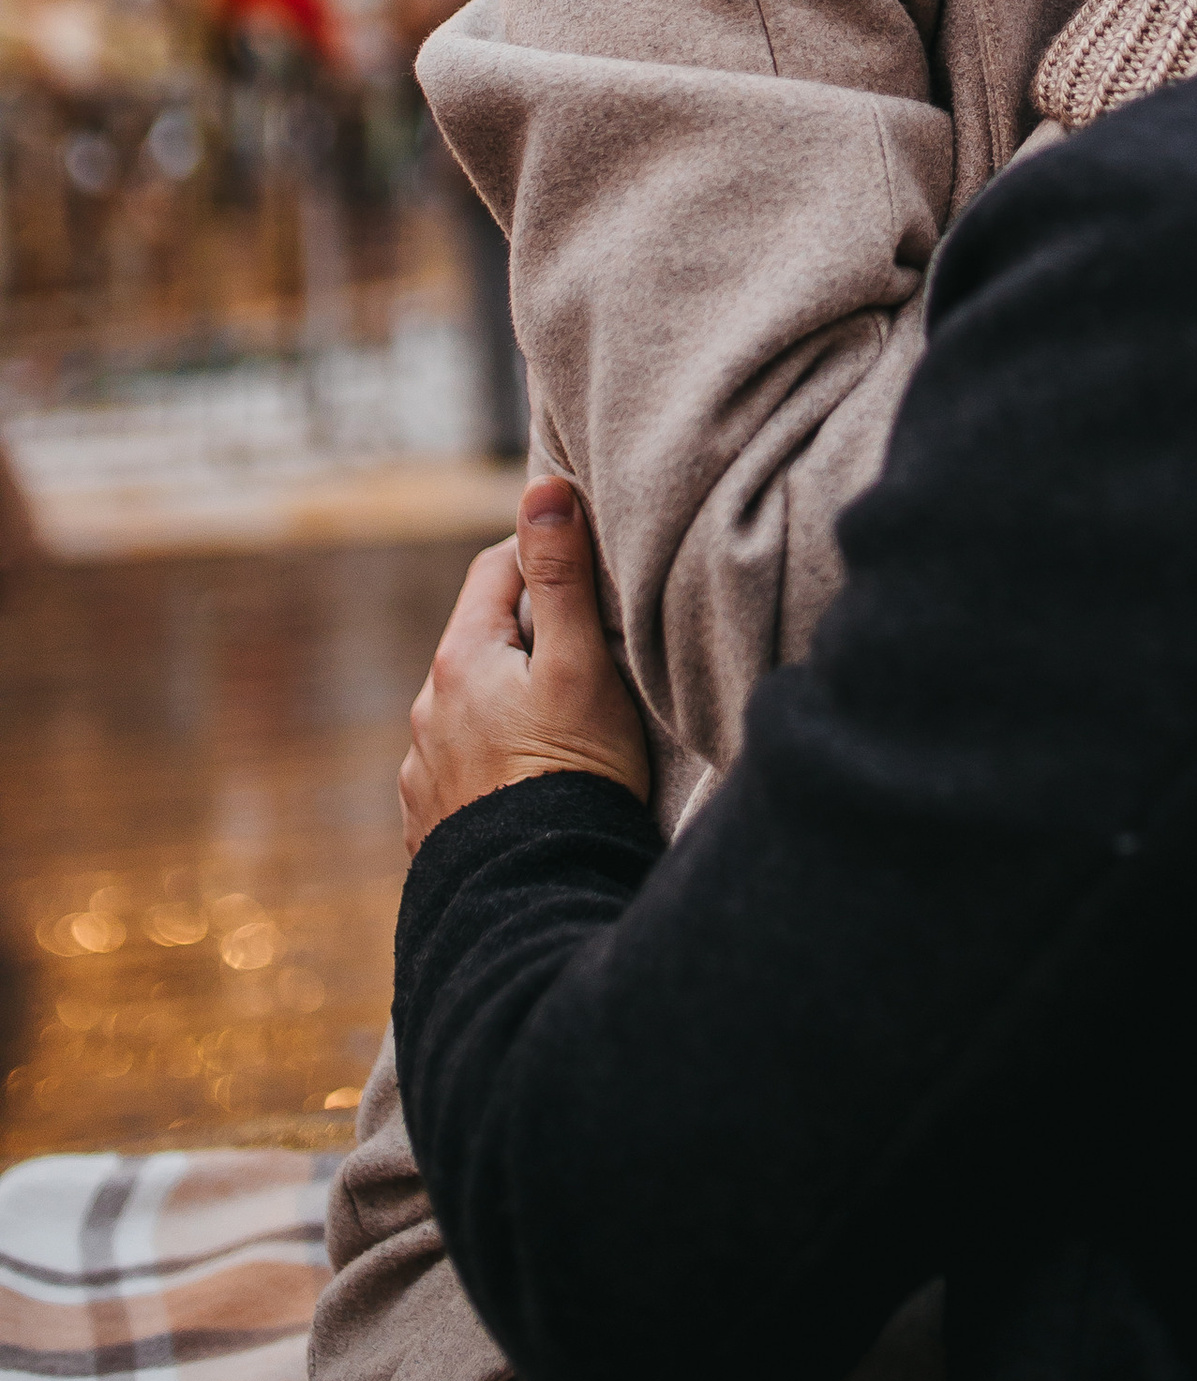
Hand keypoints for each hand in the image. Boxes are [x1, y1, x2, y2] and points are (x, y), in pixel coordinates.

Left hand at [400, 480, 651, 856]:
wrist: (537, 894)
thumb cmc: (574, 771)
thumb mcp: (580, 664)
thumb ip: (564, 576)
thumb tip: (544, 487)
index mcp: (460, 661)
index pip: (496, 570)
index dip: (544, 555)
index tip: (588, 567)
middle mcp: (427, 710)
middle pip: (481, 641)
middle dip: (528, 633)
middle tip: (591, 649)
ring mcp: (422, 771)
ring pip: (470, 707)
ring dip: (507, 700)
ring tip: (566, 724)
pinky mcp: (431, 822)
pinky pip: (462, 767)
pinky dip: (493, 759)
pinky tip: (531, 781)